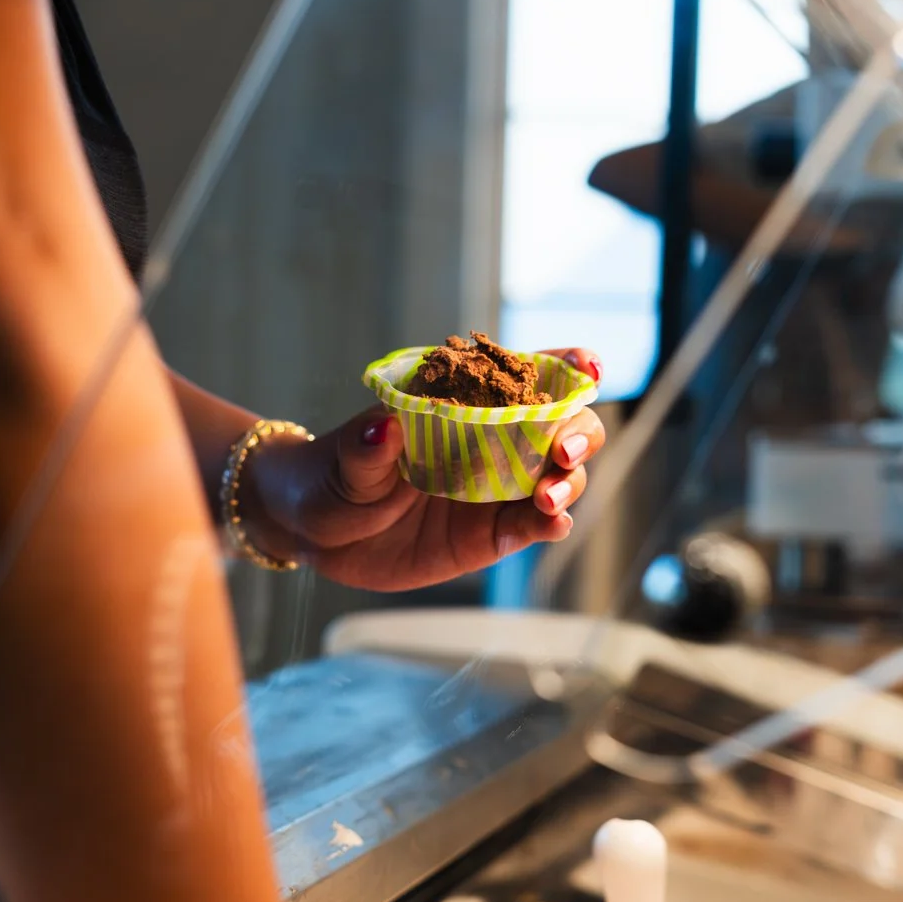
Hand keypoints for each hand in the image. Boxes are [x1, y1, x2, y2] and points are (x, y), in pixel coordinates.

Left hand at [242, 349, 604, 591]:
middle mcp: (495, 440)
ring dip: (568, 482)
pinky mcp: (492, 534)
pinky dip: (551, 522)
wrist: (317, 533)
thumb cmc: (333, 476)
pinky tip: (550, 522)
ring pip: (560, 476)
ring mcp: (498, 488)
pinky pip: (534, 525)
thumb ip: (366, 448)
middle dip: (578, 432)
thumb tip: (382, 427)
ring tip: (546, 498)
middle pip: (565, 425)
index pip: (529, 375)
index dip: (568, 367)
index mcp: (467, 402)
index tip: (585, 369)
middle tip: (561, 452)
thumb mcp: (345, 460)